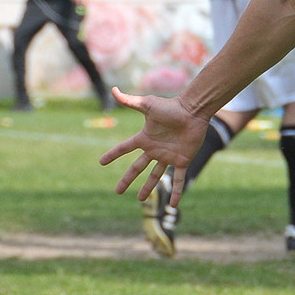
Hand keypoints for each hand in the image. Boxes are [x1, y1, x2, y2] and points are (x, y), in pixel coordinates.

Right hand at [100, 89, 210, 205]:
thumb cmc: (171, 107)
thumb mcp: (147, 105)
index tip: (101, 162)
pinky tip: (174, 205)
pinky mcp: (183, 160)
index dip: (113, 155)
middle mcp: (155, 149)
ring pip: (156, 175)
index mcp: (145, 138)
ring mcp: (168, 155)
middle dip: (127, 179)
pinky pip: (178, 179)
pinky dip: (177, 192)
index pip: (124, 148)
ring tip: (140, 199)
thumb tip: (113, 90)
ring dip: (148, 188)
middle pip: (137, 167)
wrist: (193, 111)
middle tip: (117, 191)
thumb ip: (130, 100)